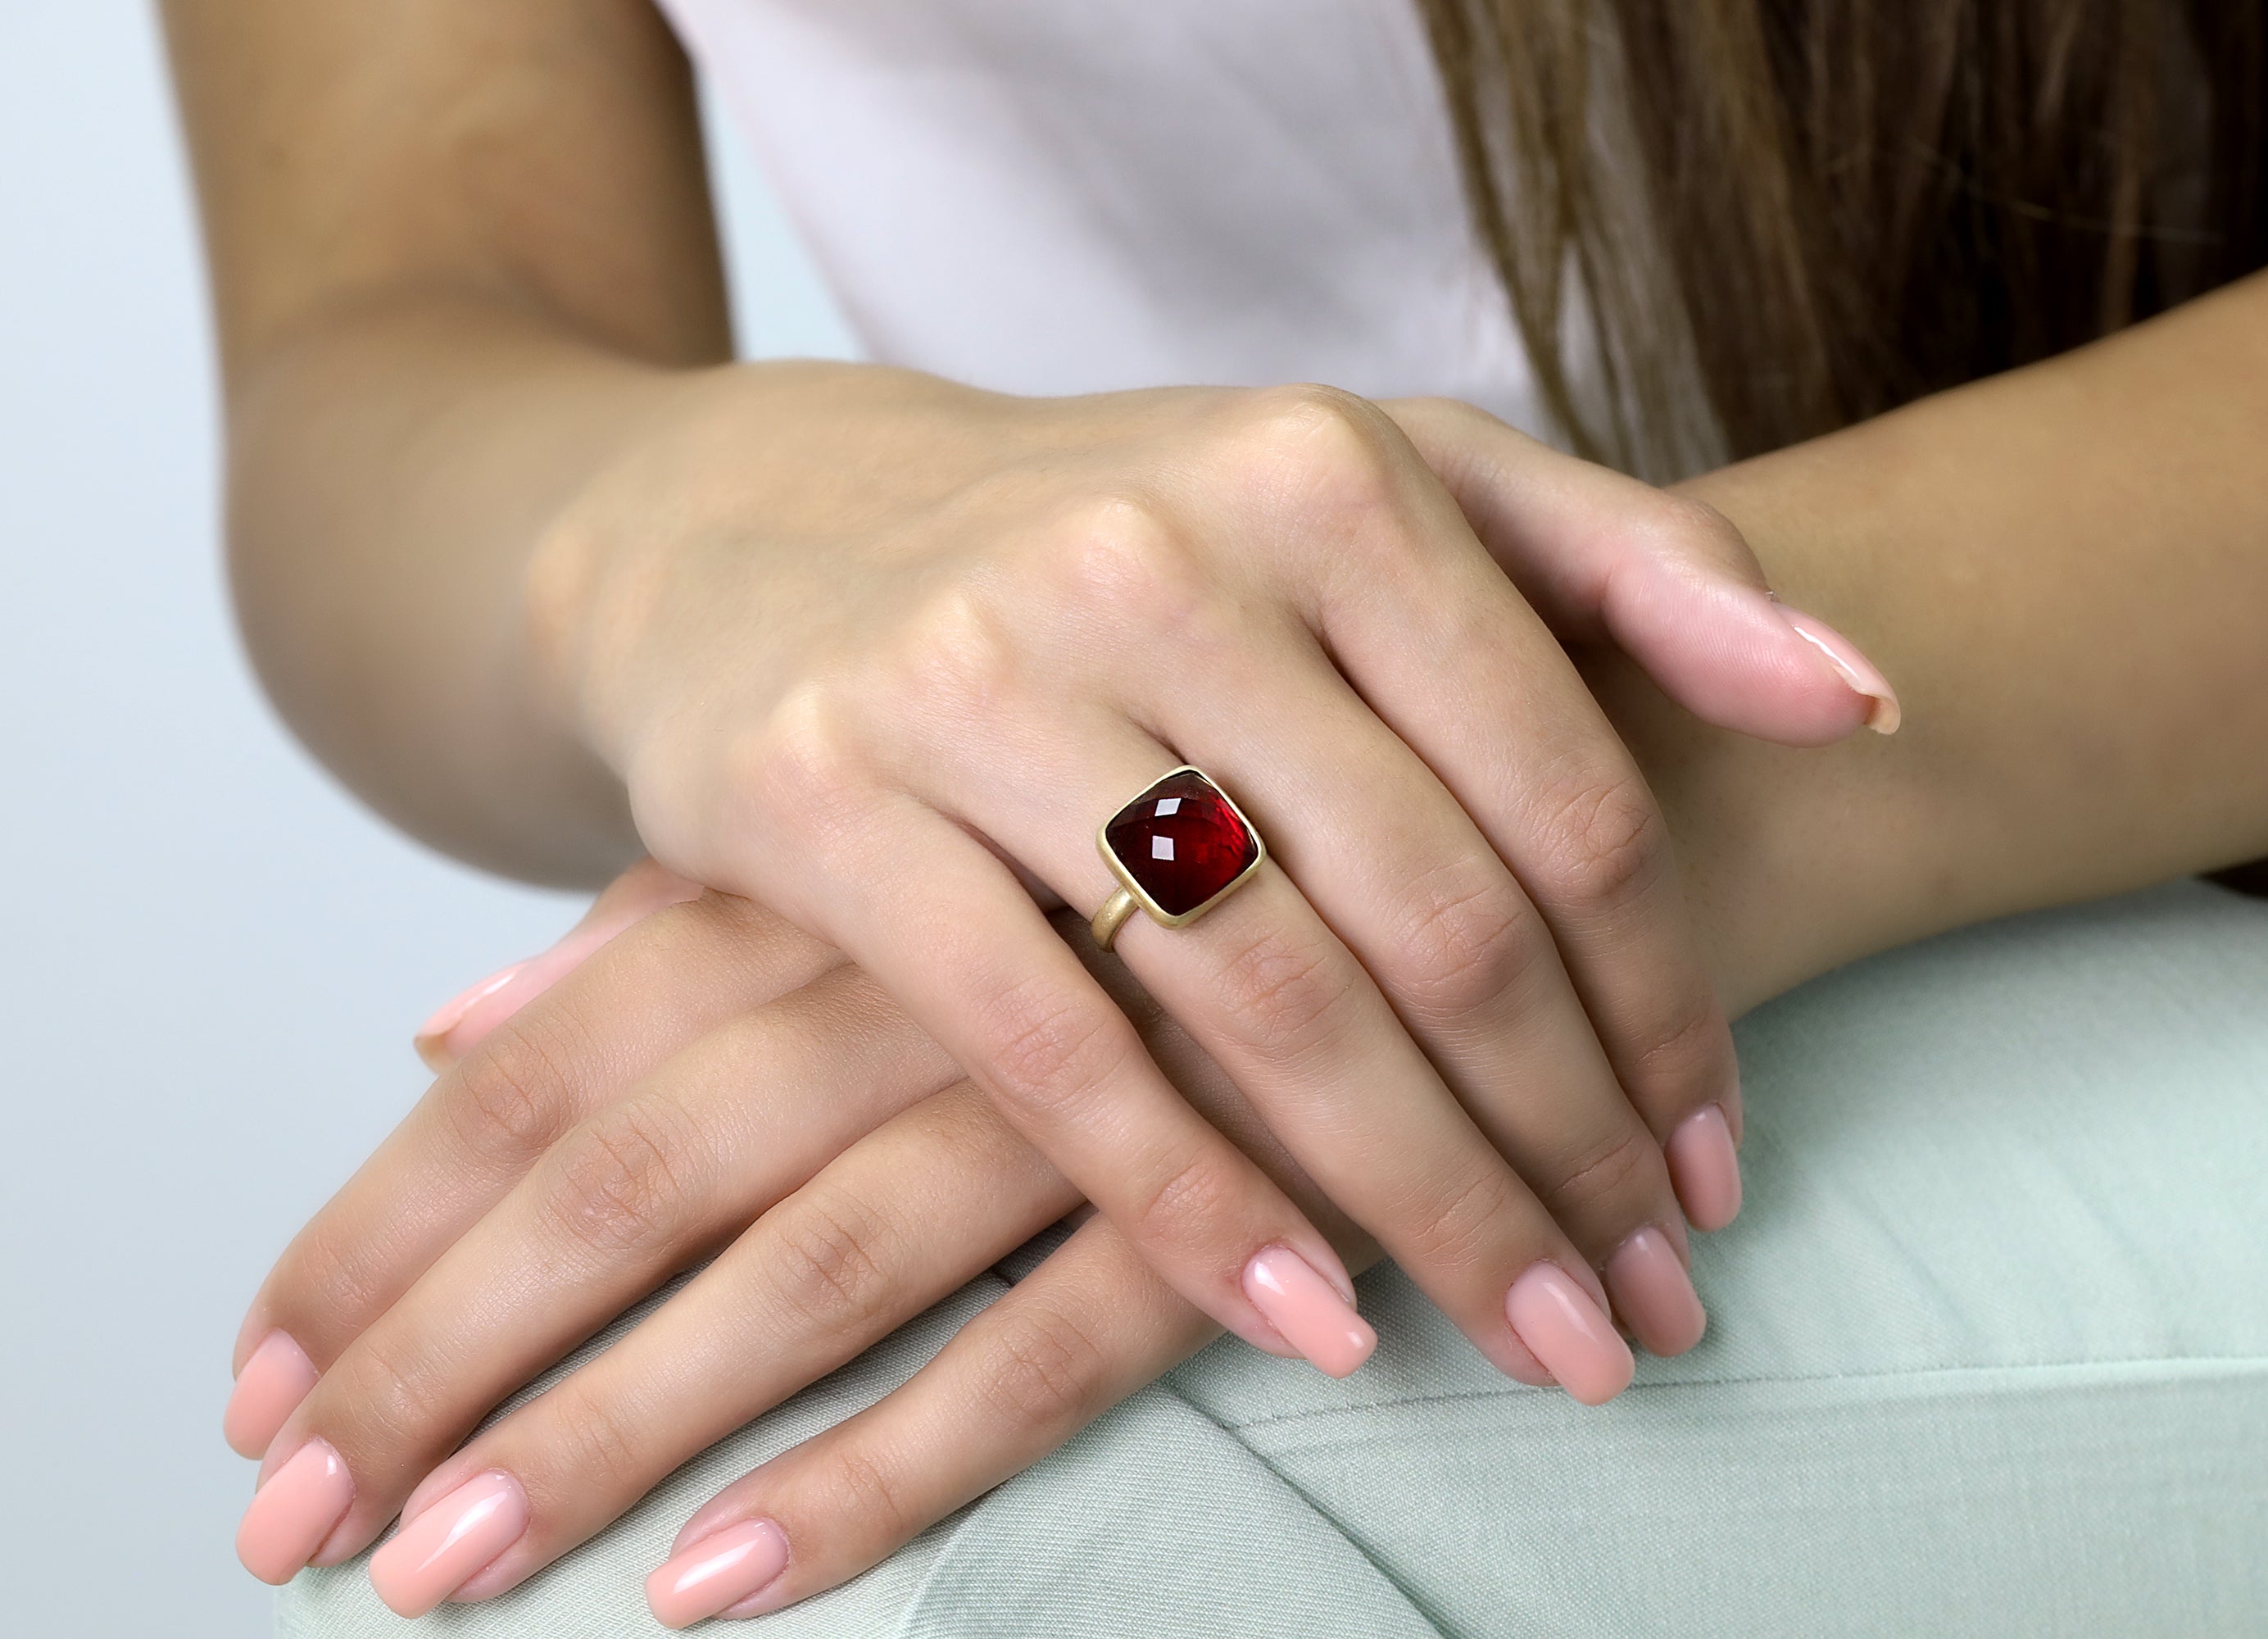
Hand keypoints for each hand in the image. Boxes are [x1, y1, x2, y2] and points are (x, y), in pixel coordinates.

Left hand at [228, 865, 1702, 1620]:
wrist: (1564, 743)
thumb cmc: (1205, 782)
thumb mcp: (934, 814)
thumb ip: (694, 913)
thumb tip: (443, 1019)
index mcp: (842, 853)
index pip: (549, 1052)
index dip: (388, 1220)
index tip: (256, 1382)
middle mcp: (922, 942)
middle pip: (621, 1168)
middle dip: (442, 1355)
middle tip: (289, 1535)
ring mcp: (1077, 1052)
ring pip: (796, 1265)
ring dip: (605, 1433)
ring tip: (433, 1581)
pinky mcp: (1227, 1161)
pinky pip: (1034, 1340)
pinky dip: (883, 1466)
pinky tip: (730, 1588)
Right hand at [534, 370, 1892, 1386]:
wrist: (766, 527)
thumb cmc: (1131, 535)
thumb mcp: (1382, 488)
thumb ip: (1635, 568)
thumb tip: (1863, 704)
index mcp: (1330, 473)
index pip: (1565, 796)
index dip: (1670, 1009)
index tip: (1720, 1165)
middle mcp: (1162, 553)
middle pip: (1441, 921)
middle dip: (1573, 1148)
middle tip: (1653, 1307)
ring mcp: (980, 672)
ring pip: (1266, 1003)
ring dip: (1431, 1210)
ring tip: (1541, 1343)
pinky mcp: (818, 794)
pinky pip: (1046, 1051)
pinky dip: (1192, 1209)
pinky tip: (1315, 1324)